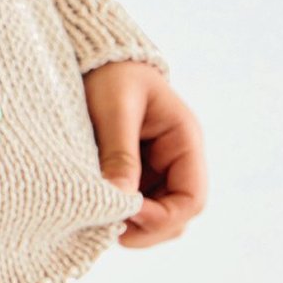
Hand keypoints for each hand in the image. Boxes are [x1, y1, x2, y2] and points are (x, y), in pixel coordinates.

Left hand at [82, 60, 206, 247]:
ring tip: (94, 216)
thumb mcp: (114, 108)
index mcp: (184, 141)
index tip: (125, 213)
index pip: (191, 199)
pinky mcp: (131, 172)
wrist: (91, 54)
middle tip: (104, 225)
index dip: (162, 217)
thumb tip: (119, 200)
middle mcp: (175, 161)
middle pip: (175, 217)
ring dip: (128, 224)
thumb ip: (119, 153)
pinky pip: (131, 205)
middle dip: (144, 228)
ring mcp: (154, 169)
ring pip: (152, 217)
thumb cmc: (109, 73)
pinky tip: (91, 206)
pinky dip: (115, 213)